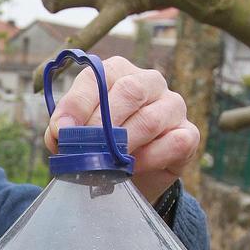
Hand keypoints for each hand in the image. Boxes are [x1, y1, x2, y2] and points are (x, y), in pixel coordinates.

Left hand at [44, 56, 199, 203]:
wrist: (131, 177)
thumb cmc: (100, 147)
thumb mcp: (76, 136)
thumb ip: (65, 130)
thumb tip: (61, 131)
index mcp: (117, 72)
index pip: (99, 76)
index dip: (78, 104)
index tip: (61, 131)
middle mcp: (149, 82)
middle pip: (129, 92)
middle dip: (101, 125)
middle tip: (85, 151)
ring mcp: (173, 105)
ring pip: (149, 120)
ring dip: (123, 146)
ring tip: (105, 165)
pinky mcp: (188, 133)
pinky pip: (173, 143)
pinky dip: (149, 159)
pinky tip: (133, 169)